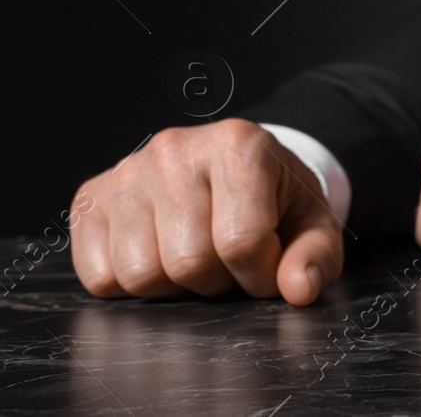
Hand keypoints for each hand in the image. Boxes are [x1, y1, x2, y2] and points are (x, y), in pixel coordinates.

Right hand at [70, 119, 343, 305]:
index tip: (269, 267)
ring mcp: (127, 172)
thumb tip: (299, 289)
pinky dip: (132, 285)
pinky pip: (101, 277)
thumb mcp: (312, 222)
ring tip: (198, 255)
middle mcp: (174, 150)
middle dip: (219, 282)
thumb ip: (317, 256)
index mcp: (239, 145)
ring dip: (176, 287)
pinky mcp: (90, 198)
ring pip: (142, 275)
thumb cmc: (276, 199)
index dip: (260, 275)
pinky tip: (160, 253)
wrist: (234, 167)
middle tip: (231, 261)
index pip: (242, 242)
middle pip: (189, 263)